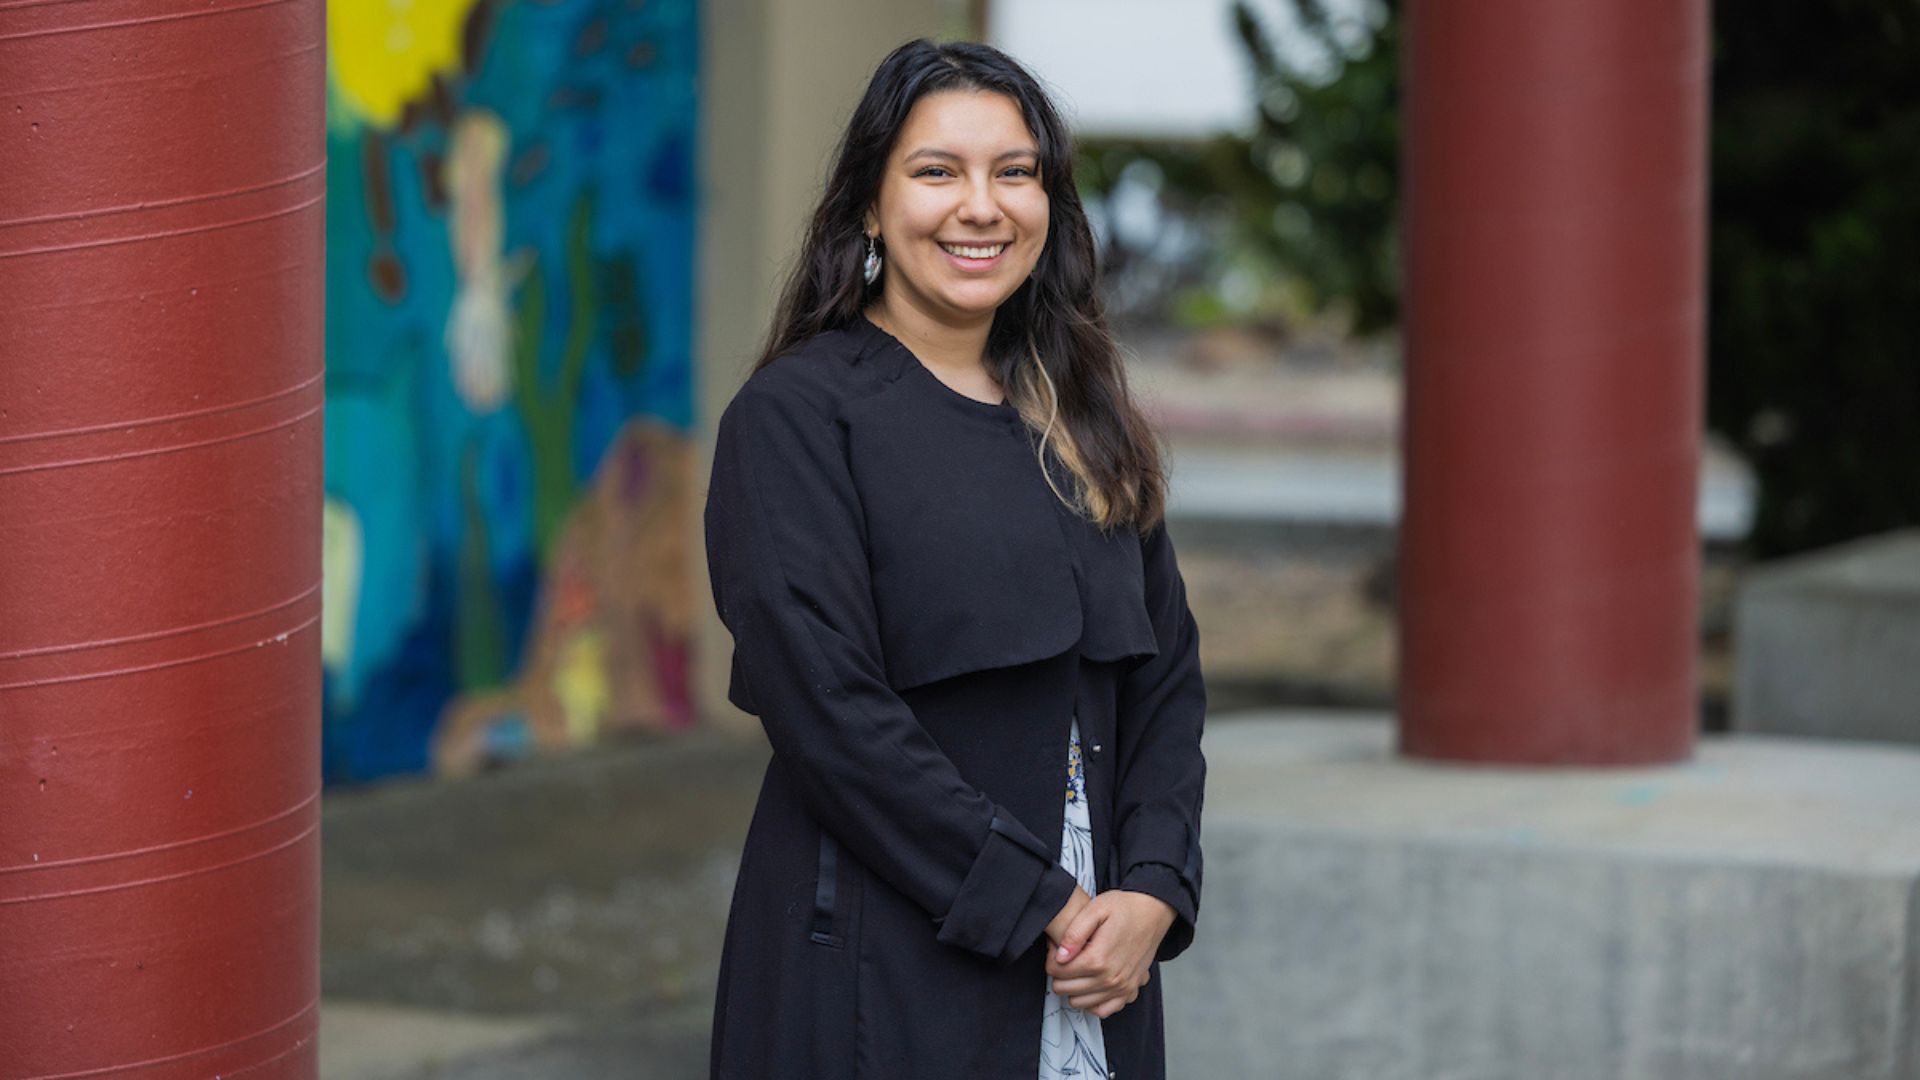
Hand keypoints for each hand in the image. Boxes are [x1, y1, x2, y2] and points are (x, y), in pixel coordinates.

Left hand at [1044, 890, 1176, 1018]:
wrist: (1153, 912)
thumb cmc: (1125, 908)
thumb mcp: (1095, 909)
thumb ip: (1074, 933)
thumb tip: (1059, 955)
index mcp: (1098, 958)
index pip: (1057, 972)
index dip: (1051, 959)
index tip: (1056, 948)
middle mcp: (1110, 978)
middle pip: (1065, 988)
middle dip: (1059, 973)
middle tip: (1066, 956)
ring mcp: (1121, 987)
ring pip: (1079, 1002)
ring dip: (1073, 987)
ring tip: (1077, 967)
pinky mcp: (1130, 991)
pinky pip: (1103, 1010)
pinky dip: (1092, 1001)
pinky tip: (1090, 985)